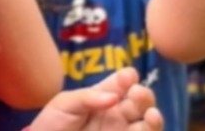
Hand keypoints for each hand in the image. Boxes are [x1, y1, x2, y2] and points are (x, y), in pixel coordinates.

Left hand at [30, 68, 162, 130]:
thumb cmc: (51, 125)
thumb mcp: (63, 104)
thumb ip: (87, 97)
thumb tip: (113, 97)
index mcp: (103, 96)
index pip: (122, 82)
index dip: (128, 78)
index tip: (127, 78)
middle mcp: (116, 114)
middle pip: (139, 102)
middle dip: (143, 95)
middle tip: (137, 94)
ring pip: (147, 124)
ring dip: (153, 118)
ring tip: (152, 115)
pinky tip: (149, 127)